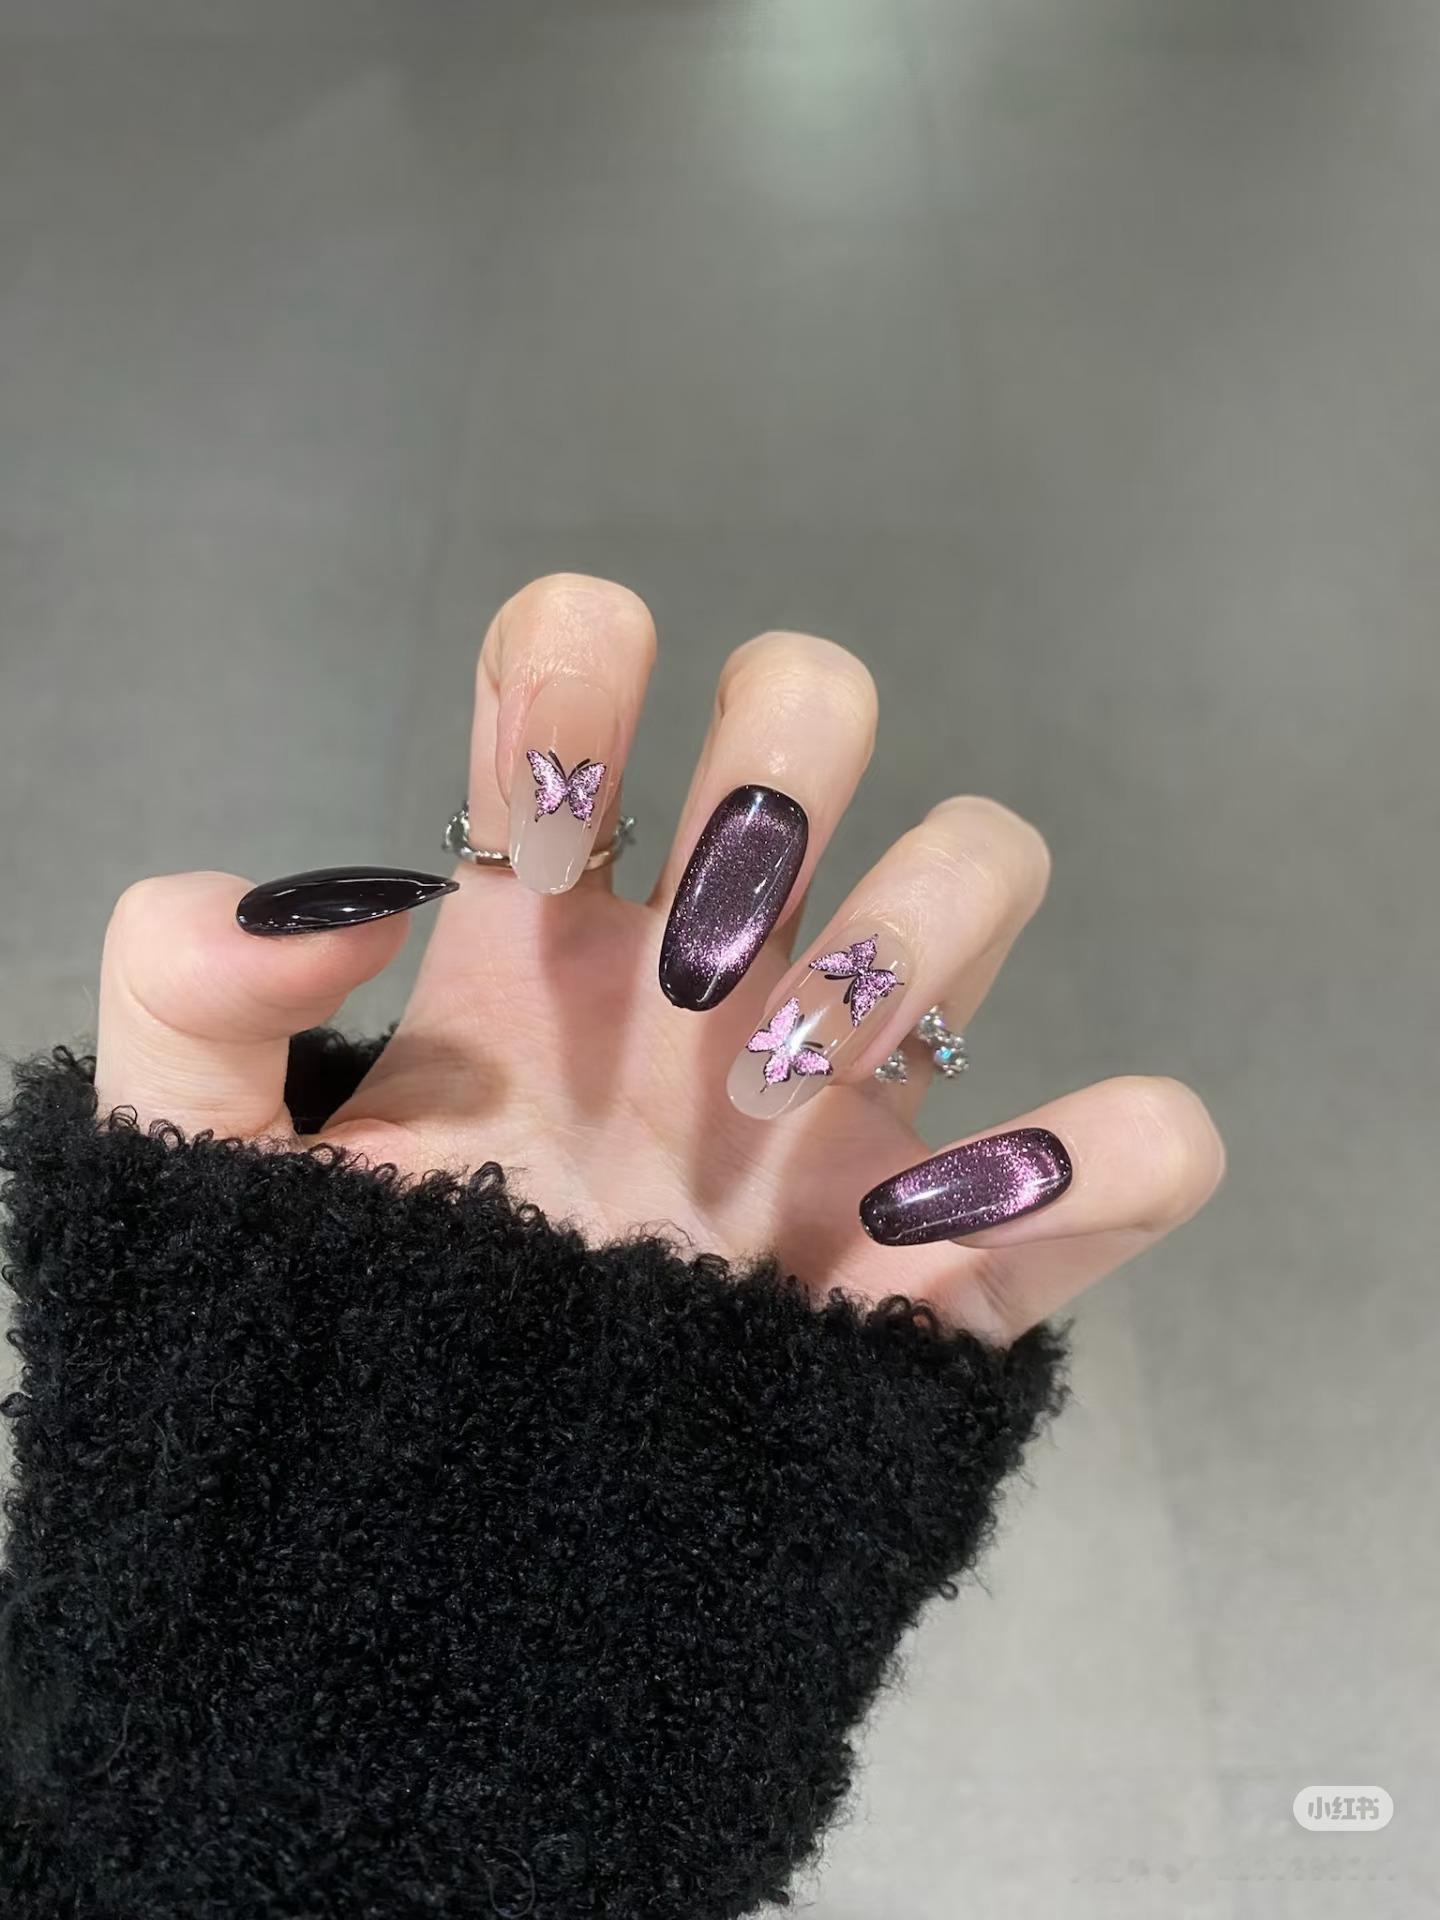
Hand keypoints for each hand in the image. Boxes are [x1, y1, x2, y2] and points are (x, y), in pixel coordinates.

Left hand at [94, 574, 1222, 1342]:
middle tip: (686, 958)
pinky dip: (1110, 1155)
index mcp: (540, 935)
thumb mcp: (202, 1171)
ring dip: (910, 937)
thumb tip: (334, 884)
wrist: (424, 1582)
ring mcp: (848, 1104)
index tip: (530, 819)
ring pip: (982, 865)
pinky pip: (1130, 1158)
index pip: (583, 679)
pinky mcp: (950, 1265)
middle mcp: (712, 974)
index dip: (573, 677)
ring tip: (768, 1106)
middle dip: (775, 772)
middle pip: (819, 711)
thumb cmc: (328, 1355)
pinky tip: (947, 1225)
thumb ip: (187, 995)